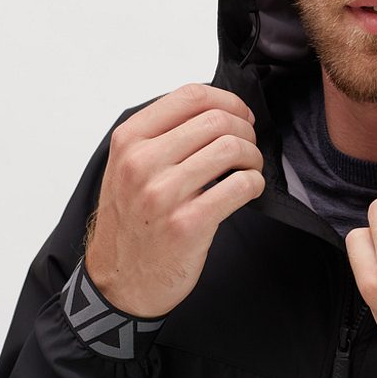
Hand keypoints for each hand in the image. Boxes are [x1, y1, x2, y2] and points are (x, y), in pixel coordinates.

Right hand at [85, 83, 264, 317]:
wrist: (121, 282)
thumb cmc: (131, 222)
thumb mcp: (128, 168)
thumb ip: (161, 136)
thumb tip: (216, 110)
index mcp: (129, 141)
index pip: (190, 95)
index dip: (227, 100)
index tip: (241, 114)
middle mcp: (142, 163)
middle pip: (217, 120)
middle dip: (245, 130)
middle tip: (249, 146)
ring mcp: (164, 194)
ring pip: (232, 149)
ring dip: (253, 156)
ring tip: (249, 168)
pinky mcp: (189, 224)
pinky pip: (241, 186)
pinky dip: (255, 183)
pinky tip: (248, 190)